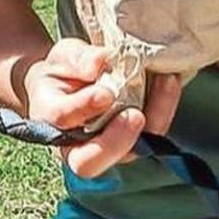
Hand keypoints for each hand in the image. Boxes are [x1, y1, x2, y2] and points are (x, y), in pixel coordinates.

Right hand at [23, 39, 184, 178]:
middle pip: (88, 162)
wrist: (70, 84)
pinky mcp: (131, 142)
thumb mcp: (62, 56)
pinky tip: (168, 81)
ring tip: (165, 83)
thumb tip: (99, 62)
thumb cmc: (61, 72)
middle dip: (115, 142)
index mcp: (49, 119)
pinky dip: (163, 109)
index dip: (83, 107)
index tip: (104, 93)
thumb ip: (76, 58)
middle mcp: (74, 144)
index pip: (62, 119)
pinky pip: (150, 135)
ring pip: (128, 151)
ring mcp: (105, 148)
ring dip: (153, 119)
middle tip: (135, 116)